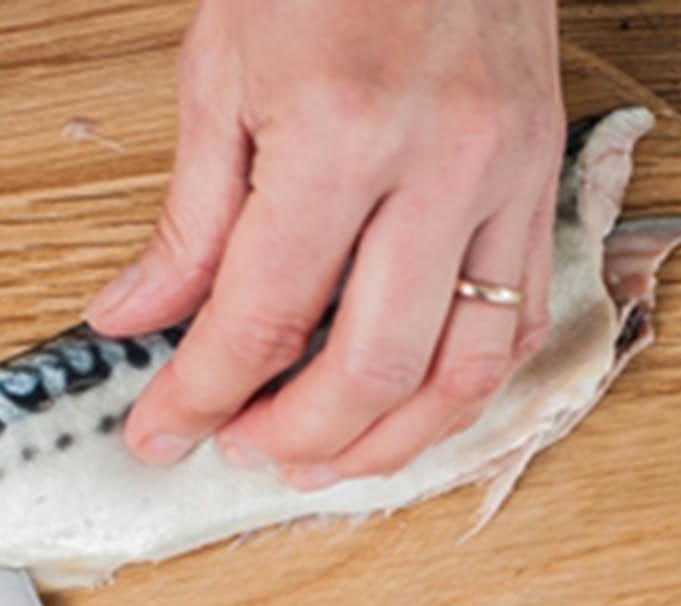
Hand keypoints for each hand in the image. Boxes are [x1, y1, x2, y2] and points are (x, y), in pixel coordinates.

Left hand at [87, 0, 563, 487]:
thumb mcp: (223, 69)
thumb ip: (187, 217)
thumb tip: (136, 318)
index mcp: (339, 132)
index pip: (260, 318)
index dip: (201, 397)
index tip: (162, 433)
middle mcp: (437, 165)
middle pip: (367, 368)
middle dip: (293, 438)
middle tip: (240, 452)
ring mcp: (506, 176)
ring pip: (462, 371)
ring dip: (389, 442)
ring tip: (324, 461)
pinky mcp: (544, 178)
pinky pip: (518, 322)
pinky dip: (460, 388)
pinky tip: (407, 405)